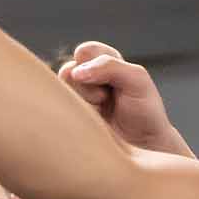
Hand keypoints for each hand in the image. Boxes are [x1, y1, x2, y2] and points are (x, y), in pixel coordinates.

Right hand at [57, 42, 191, 156]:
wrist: (143, 147)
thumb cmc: (144, 112)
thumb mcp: (137, 79)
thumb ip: (110, 66)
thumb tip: (76, 71)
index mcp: (104, 66)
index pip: (85, 51)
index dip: (93, 61)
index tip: (109, 79)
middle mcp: (87, 82)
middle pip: (68, 70)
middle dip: (86, 83)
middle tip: (104, 98)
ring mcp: (75, 101)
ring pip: (60, 90)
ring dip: (80, 100)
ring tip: (98, 112)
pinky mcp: (66, 120)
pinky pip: (54, 109)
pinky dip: (69, 113)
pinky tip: (86, 122)